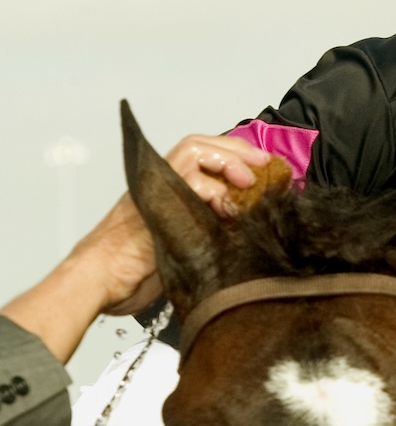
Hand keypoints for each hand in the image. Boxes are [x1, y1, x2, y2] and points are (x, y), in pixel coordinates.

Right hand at [2, 133, 275, 361]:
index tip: (262, 164)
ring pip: (194, 153)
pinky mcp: (155, 200)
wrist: (102, 279)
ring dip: (227, 163)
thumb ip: (210, 226)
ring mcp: (155, 188)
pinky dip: (215, 190)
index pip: (203, 155)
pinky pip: (190, 182)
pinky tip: (229, 209)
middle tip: (262, 165)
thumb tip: (248, 224)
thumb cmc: (137, 270)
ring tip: (247, 183)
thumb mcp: (187, 242)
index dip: (234, 154)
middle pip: (200, 145)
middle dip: (236, 151)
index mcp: (167, 188)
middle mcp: (159, 182)